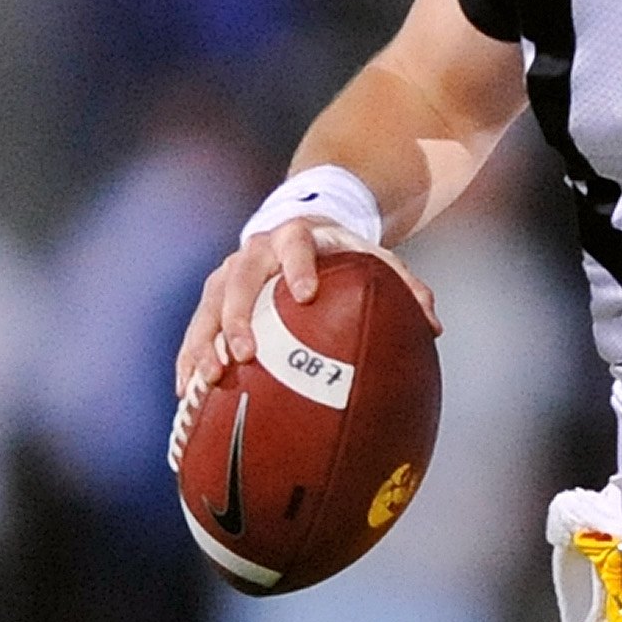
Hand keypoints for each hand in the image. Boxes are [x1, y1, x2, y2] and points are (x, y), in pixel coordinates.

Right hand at [174, 221, 440, 398]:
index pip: (296, 243)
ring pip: (208, 307)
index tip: (305, 296)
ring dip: (205, 343)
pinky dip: (190, 359)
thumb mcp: (372, 258)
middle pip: (239, 279)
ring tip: (208, 379)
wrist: (295, 228)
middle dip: (237, 316)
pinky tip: (188, 394)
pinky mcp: (211, 297)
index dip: (298, 266)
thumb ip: (403, 284)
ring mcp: (227, 274)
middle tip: (246, 353)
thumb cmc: (340, 253)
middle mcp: (254, 252)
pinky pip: (196, 330)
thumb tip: (432, 324)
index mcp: (296, 236)